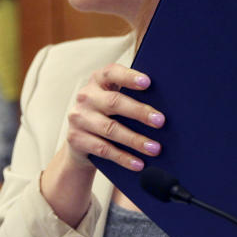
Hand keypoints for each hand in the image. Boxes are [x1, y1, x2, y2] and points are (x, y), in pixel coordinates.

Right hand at [40, 63, 164, 226]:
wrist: (79, 140)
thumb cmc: (107, 115)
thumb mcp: (114, 102)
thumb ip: (131, 98)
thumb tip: (161, 111)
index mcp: (98, 81)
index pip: (112, 73)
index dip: (129, 77)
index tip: (148, 83)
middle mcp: (86, 96)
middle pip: (114, 102)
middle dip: (139, 112)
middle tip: (160, 121)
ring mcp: (78, 118)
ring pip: (110, 129)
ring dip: (135, 140)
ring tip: (154, 148)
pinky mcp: (76, 139)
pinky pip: (103, 149)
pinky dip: (123, 158)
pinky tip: (138, 163)